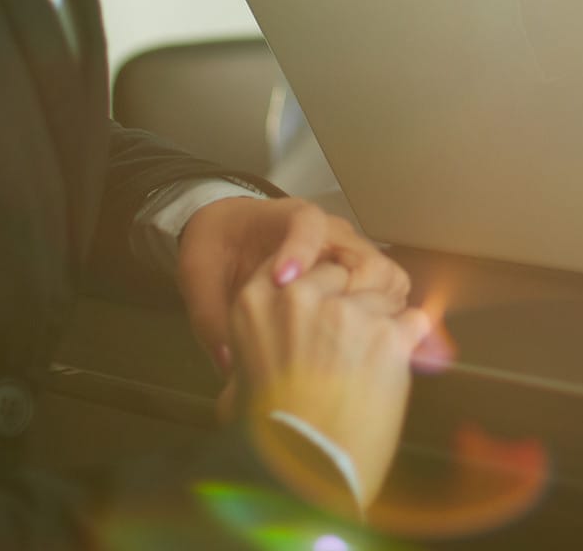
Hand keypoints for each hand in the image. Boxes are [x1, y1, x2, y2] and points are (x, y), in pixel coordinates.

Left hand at [178, 196, 410, 373]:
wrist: (228, 238)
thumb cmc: (217, 252)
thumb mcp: (200, 279)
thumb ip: (209, 316)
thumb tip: (228, 363)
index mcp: (288, 219)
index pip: (307, 224)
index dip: (301, 250)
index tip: (284, 283)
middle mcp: (329, 233)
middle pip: (364, 254)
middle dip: (354, 294)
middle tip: (334, 332)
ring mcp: (347, 254)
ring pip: (382, 275)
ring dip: (374, 311)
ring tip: (351, 347)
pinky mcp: (355, 277)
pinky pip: (382, 292)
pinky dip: (379, 318)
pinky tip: (361, 348)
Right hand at [228, 262, 431, 514]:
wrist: (301, 477)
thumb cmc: (269, 438)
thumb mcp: (240, 382)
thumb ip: (260, 349)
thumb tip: (263, 353)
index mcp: (257, 302)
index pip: (301, 265)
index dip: (319, 293)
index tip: (321, 317)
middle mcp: (300, 296)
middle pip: (344, 275)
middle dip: (351, 306)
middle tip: (344, 354)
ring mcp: (347, 313)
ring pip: (382, 297)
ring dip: (381, 328)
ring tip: (363, 375)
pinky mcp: (388, 335)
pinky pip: (414, 321)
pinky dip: (411, 344)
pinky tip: (390, 374)